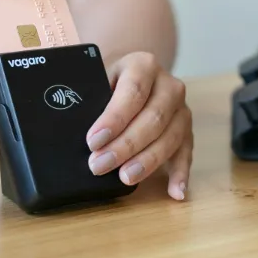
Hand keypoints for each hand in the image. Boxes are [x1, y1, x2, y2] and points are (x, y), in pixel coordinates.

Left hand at [86, 52, 192, 199]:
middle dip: (125, 146)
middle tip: (99, 165)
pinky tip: (174, 191)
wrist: (134, 75)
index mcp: (143, 65)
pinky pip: (186, 153)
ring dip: (147, 161)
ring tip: (125, 178)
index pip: (132, 92)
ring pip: (170, 137)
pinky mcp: (187, 131)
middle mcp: (169, 85)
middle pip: (152, 118)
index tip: (93, 141)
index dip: (114, 119)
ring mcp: (181, 109)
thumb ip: (90, 98)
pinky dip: (181, 174)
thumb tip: (70, 127)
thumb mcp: (98, 78)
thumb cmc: (110, 81)